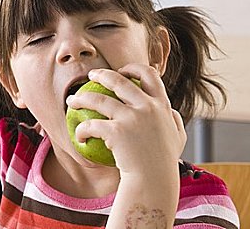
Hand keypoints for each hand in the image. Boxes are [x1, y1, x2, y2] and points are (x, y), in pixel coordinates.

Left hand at [67, 64, 186, 175]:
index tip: (121, 71)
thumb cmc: (164, 163)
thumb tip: (169, 110)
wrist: (154, 181)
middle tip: (90, 76)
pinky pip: (92, 125)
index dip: (132, 68)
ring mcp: (132, 118)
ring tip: (71, 101)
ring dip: (80, 98)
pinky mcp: (116, 132)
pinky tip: (78, 135)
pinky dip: (81, 129)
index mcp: (162, 105)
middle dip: (100, 74)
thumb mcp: (178, 138)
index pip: (149, 74)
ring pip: (98, 99)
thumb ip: (174, 121)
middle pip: (118, 80)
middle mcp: (147, 107)